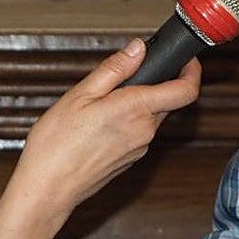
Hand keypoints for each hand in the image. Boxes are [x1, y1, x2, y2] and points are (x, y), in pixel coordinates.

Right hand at [0, 39, 200, 238]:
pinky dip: (127, 121)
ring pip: (150, 116)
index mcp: (135, 109)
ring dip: (136, 103)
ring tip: (100, 102)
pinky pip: (138, 132)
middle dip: (153, 83)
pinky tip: (98, 124)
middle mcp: (144, 131)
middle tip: (124, 75)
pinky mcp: (130, 160)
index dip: (192, 70)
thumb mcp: (81, 94)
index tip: (185, 59)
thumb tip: (138, 49)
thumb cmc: (57, 144)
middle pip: (166, 100)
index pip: (185, 90)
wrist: (47, 189)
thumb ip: (115, 69)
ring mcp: (139, 148)